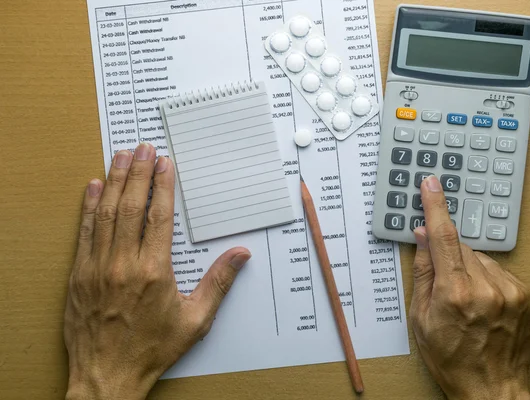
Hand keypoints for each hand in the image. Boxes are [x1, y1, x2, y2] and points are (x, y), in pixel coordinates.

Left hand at [64, 143, 251, 399]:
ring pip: (106, 213)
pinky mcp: (79, 275)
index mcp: (154, 271)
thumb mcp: (195, 320)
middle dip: (138, 173)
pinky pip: (84, 233)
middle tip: (143, 148)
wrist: (107, 376)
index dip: (163, 185)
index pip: (159, 216)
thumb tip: (240, 254)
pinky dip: (88, 207)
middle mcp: (123, 263)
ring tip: (121, 156)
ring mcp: (97, 267)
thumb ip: (219, 283)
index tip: (165, 163)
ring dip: (114, 181)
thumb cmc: (152, 349)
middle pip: (131, 206)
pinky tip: (92, 188)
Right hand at [409, 176, 529, 399]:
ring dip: (469, 270)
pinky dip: (488, 280)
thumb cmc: (451, 359)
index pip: (442, 237)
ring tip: (467, 301)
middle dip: (449, 256)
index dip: (435, 207)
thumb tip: (423, 237)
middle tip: (445, 283)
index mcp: (454, 294)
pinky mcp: (528, 296)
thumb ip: (423, 271)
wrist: (490, 390)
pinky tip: (484, 303)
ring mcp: (512, 292)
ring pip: (481, 259)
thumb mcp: (420, 318)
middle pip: (461, 247)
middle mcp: (486, 289)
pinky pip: (500, 272)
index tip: (431, 185)